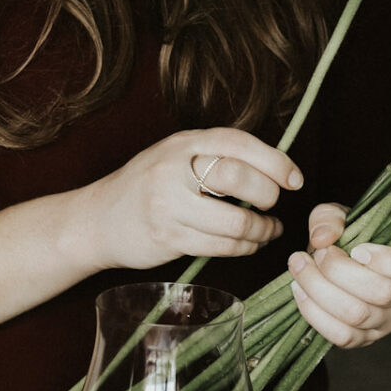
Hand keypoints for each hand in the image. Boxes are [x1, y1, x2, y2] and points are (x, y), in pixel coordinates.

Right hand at [89, 128, 303, 269]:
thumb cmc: (146, 186)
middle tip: (274, 204)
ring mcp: (168, 205)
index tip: (294, 178)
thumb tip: (273, 168)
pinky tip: (249, 244)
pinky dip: (244, 247)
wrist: (96, 219)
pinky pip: (220, 246)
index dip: (273, 160)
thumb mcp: (174, 156)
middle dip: (267, 194)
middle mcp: (174, 170)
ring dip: (261, 230)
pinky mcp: (168, 237)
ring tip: (268, 230)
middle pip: (237, 177)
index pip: (237, 143)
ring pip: (234, 221)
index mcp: (182, 143)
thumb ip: (214, 155)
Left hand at [286, 202, 390, 348]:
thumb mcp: (339, 217)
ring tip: (299, 266)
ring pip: (357, 315)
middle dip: (340, 270)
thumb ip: (330, 218)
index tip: (357, 249)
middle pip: (382, 292)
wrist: (332, 266)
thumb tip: (322, 238)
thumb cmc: (345, 239)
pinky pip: (341, 335)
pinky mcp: (364, 339)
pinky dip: (314, 312)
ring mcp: (387, 322)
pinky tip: (299, 289)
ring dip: (320, 289)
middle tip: (318, 253)